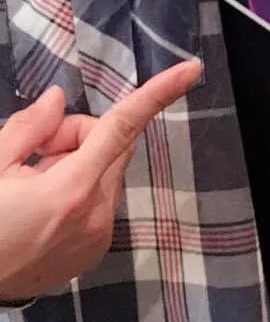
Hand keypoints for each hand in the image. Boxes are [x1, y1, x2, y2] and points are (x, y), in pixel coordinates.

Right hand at [0, 60, 201, 302]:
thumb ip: (28, 128)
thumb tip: (57, 100)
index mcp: (72, 189)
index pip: (123, 128)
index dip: (158, 93)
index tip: (191, 70)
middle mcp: (97, 214)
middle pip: (113, 146)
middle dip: (78, 137)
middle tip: (36, 153)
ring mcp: (100, 237)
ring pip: (106, 173)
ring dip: (77, 166)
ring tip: (33, 187)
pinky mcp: (95, 251)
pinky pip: (101, 202)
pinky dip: (79, 193)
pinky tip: (42, 208)